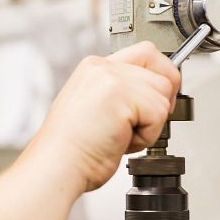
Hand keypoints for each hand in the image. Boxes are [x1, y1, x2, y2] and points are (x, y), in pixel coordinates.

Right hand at [24, 42, 181, 192]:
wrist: (56, 166)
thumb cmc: (72, 149)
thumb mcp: (95, 110)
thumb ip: (120, 95)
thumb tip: (149, 99)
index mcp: (95, 69)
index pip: (146, 53)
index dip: (160, 75)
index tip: (160, 99)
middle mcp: (102, 68)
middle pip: (160, 72)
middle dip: (161, 101)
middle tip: (145, 123)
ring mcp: (111, 79)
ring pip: (163, 94)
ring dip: (150, 123)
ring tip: (122, 136)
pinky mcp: (121, 95)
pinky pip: (158, 113)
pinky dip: (147, 135)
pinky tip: (121, 141)